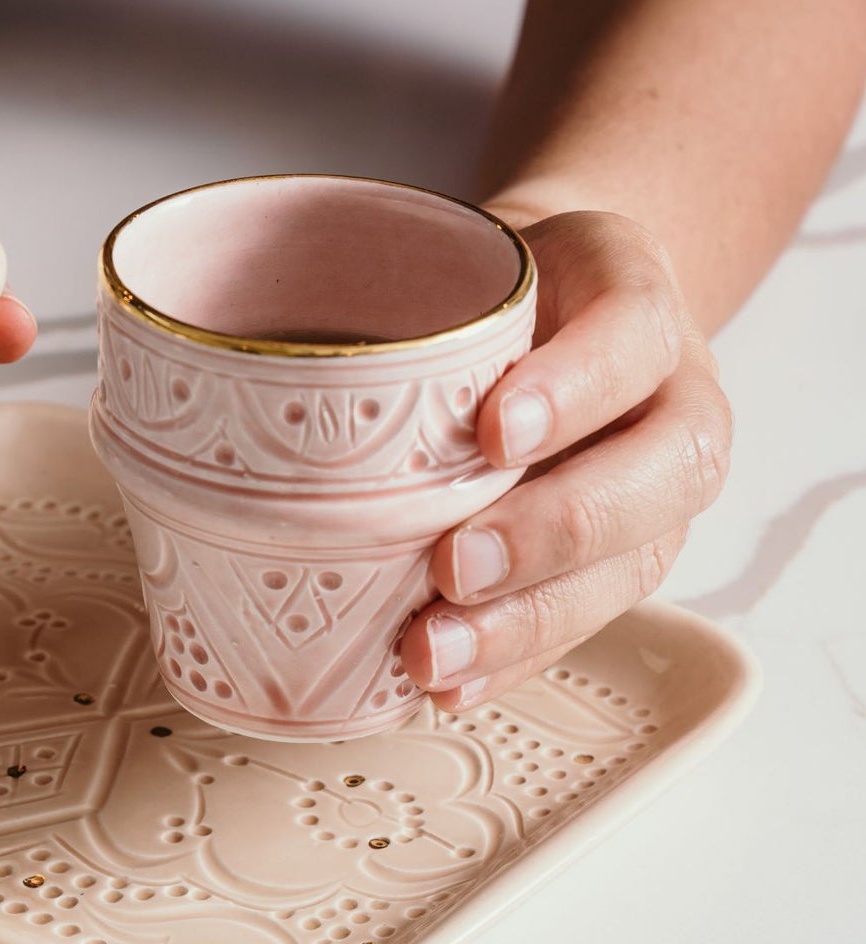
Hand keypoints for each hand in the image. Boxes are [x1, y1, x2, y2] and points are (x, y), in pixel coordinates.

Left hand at [397, 208, 731, 708]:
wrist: (555, 319)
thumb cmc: (497, 297)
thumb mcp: (464, 256)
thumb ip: (405, 290)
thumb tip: (273, 366)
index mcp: (636, 305)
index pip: (632, 334)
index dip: (573, 388)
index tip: (493, 430)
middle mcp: (671, 404)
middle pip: (662, 472)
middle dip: (553, 532)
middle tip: (455, 567)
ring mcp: (655, 498)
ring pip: (630, 568)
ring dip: (526, 623)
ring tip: (433, 653)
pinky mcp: (617, 568)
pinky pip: (583, 627)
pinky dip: (512, 663)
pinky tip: (450, 687)